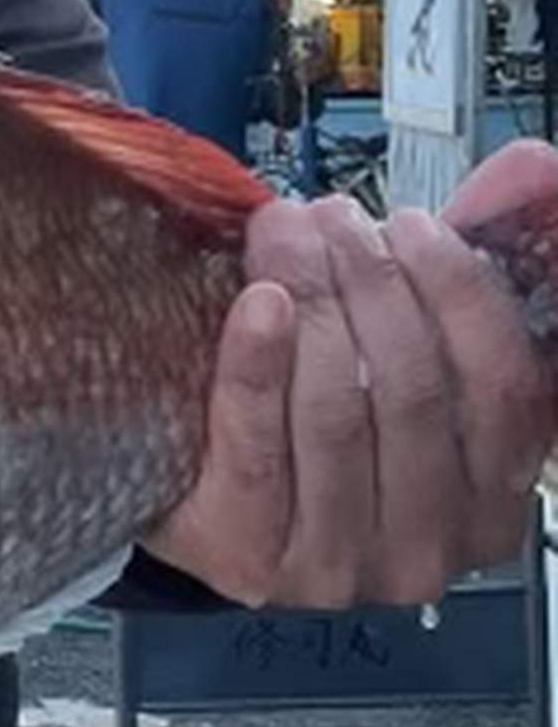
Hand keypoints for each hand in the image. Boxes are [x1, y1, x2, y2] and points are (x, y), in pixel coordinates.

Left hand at [147, 146, 557, 609]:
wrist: (201, 501)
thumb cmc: (317, 417)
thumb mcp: (404, 345)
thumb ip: (468, 266)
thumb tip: (533, 163)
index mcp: (493, 501)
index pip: (507, 389)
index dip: (463, 295)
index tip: (414, 225)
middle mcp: (430, 548)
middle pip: (414, 391)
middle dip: (372, 285)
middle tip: (334, 219)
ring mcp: (340, 564)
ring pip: (337, 413)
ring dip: (312, 303)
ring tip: (286, 234)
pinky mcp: (249, 558)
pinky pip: (258, 449)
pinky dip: (257, 365)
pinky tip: (257, 302)